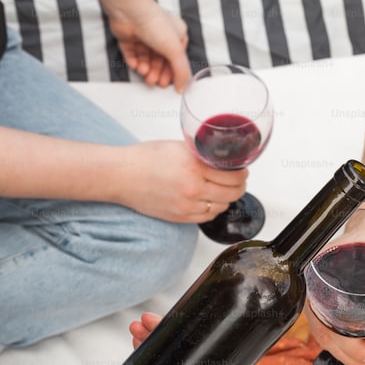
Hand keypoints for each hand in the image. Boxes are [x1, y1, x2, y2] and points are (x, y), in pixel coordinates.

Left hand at [99, 0, 190, 89]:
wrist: (130, 12)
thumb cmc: (155, 24)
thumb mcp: (175, 50)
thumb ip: (181, 72)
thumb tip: (182, 88)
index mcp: (176, 35)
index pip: (175, 59)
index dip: (171, 72)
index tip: (167, 83)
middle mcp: (161, 35)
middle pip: (160, 61)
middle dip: (156, 72)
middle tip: (153, 82)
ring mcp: (144, 36)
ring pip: (146, 59)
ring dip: (145, 68)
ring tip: (144, 72)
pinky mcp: (129, 38)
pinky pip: (132, 55)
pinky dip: (133, 62)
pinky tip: (135, 65)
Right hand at [118, 141, 246, 222]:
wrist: (123, 176)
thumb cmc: (145, 159)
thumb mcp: (179, 147)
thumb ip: (202, 155)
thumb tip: (222, 160)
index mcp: (194, 166)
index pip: (233, 174)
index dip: (242, 172)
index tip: (241, 170)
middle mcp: (193, 187)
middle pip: (233, 193)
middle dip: (239, 186)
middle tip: (238, 180)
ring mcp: (188, 205)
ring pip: (222, 206)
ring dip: (227, 198)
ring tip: (223, 190)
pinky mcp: (181, 217)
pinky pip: (208, 216)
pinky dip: (213, 209)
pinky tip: (210, 200)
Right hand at [304, 200, 364, 364]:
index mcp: (319, 279)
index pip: (326, 327)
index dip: (348, 348)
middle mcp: (315, 290)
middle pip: (327, 337)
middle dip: (353, 356)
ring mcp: (321, 296)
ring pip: (330, 336)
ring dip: (354, 352)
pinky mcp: (331, 301)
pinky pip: (334, 328)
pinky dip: (351, 343)